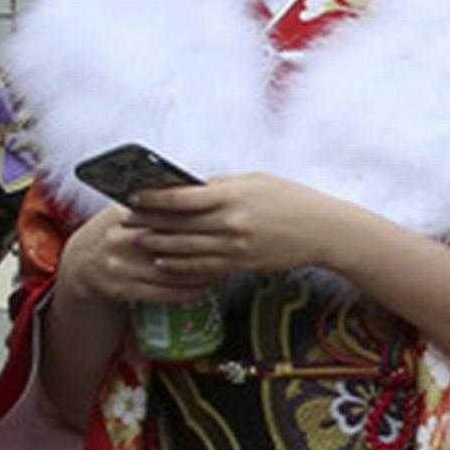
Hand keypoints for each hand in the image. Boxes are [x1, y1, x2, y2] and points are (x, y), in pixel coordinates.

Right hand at [48, 205, 218, 306]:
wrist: (79, 266)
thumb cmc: (114, 234)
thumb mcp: (125, 213)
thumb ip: (153, 205)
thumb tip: (197, 189)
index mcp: (121, 214)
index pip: (164, 214)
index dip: (195, 218)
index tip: (221, 220)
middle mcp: (118, 238)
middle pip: (169, 242)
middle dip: (202, 246)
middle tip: (230, 247)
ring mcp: (119, 265)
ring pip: (170, 271)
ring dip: (200, 272)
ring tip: (223, 269)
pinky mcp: (122, 288)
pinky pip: (162, 293)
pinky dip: (187, 292)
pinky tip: (205, 289)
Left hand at [122, 174, 360, 282]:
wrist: (326, 230)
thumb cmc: (293, 199)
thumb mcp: (256, 182)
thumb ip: (221, 186)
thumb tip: (189, 188)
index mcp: (232, 196)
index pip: (180, 197)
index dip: (151, 198)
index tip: (131, 196)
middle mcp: (231, 223)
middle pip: (177, 225)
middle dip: (147, 224)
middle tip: (123, 223)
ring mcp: (237, 246)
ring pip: (186, 249)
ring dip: (158, 247)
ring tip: (137, 244)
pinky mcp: (244, 263)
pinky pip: (205, 267)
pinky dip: (181, 266)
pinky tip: (165, 262)